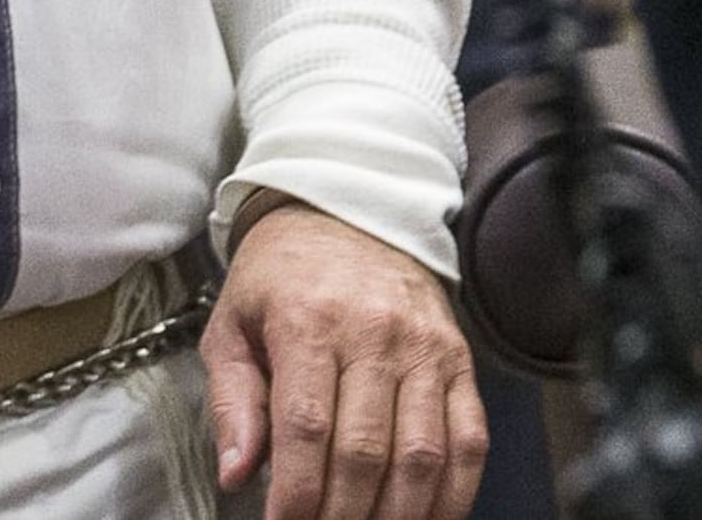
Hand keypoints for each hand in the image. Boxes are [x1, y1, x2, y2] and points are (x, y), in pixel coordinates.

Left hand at [203, 199, 489, 519]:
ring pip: (422, 454)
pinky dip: (452, 494)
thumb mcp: (232, 324)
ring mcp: (424, 347)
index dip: (298, 495)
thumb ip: (232, 401)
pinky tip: (426, 518)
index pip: (307, 427)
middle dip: (343, 514)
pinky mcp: (458, 360)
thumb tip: (236, 473)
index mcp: (308, 320)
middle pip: (366, 451)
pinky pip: (468, 440)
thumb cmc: (281, 277)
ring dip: (397, 514)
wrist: (345, 213)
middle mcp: (373, 332)